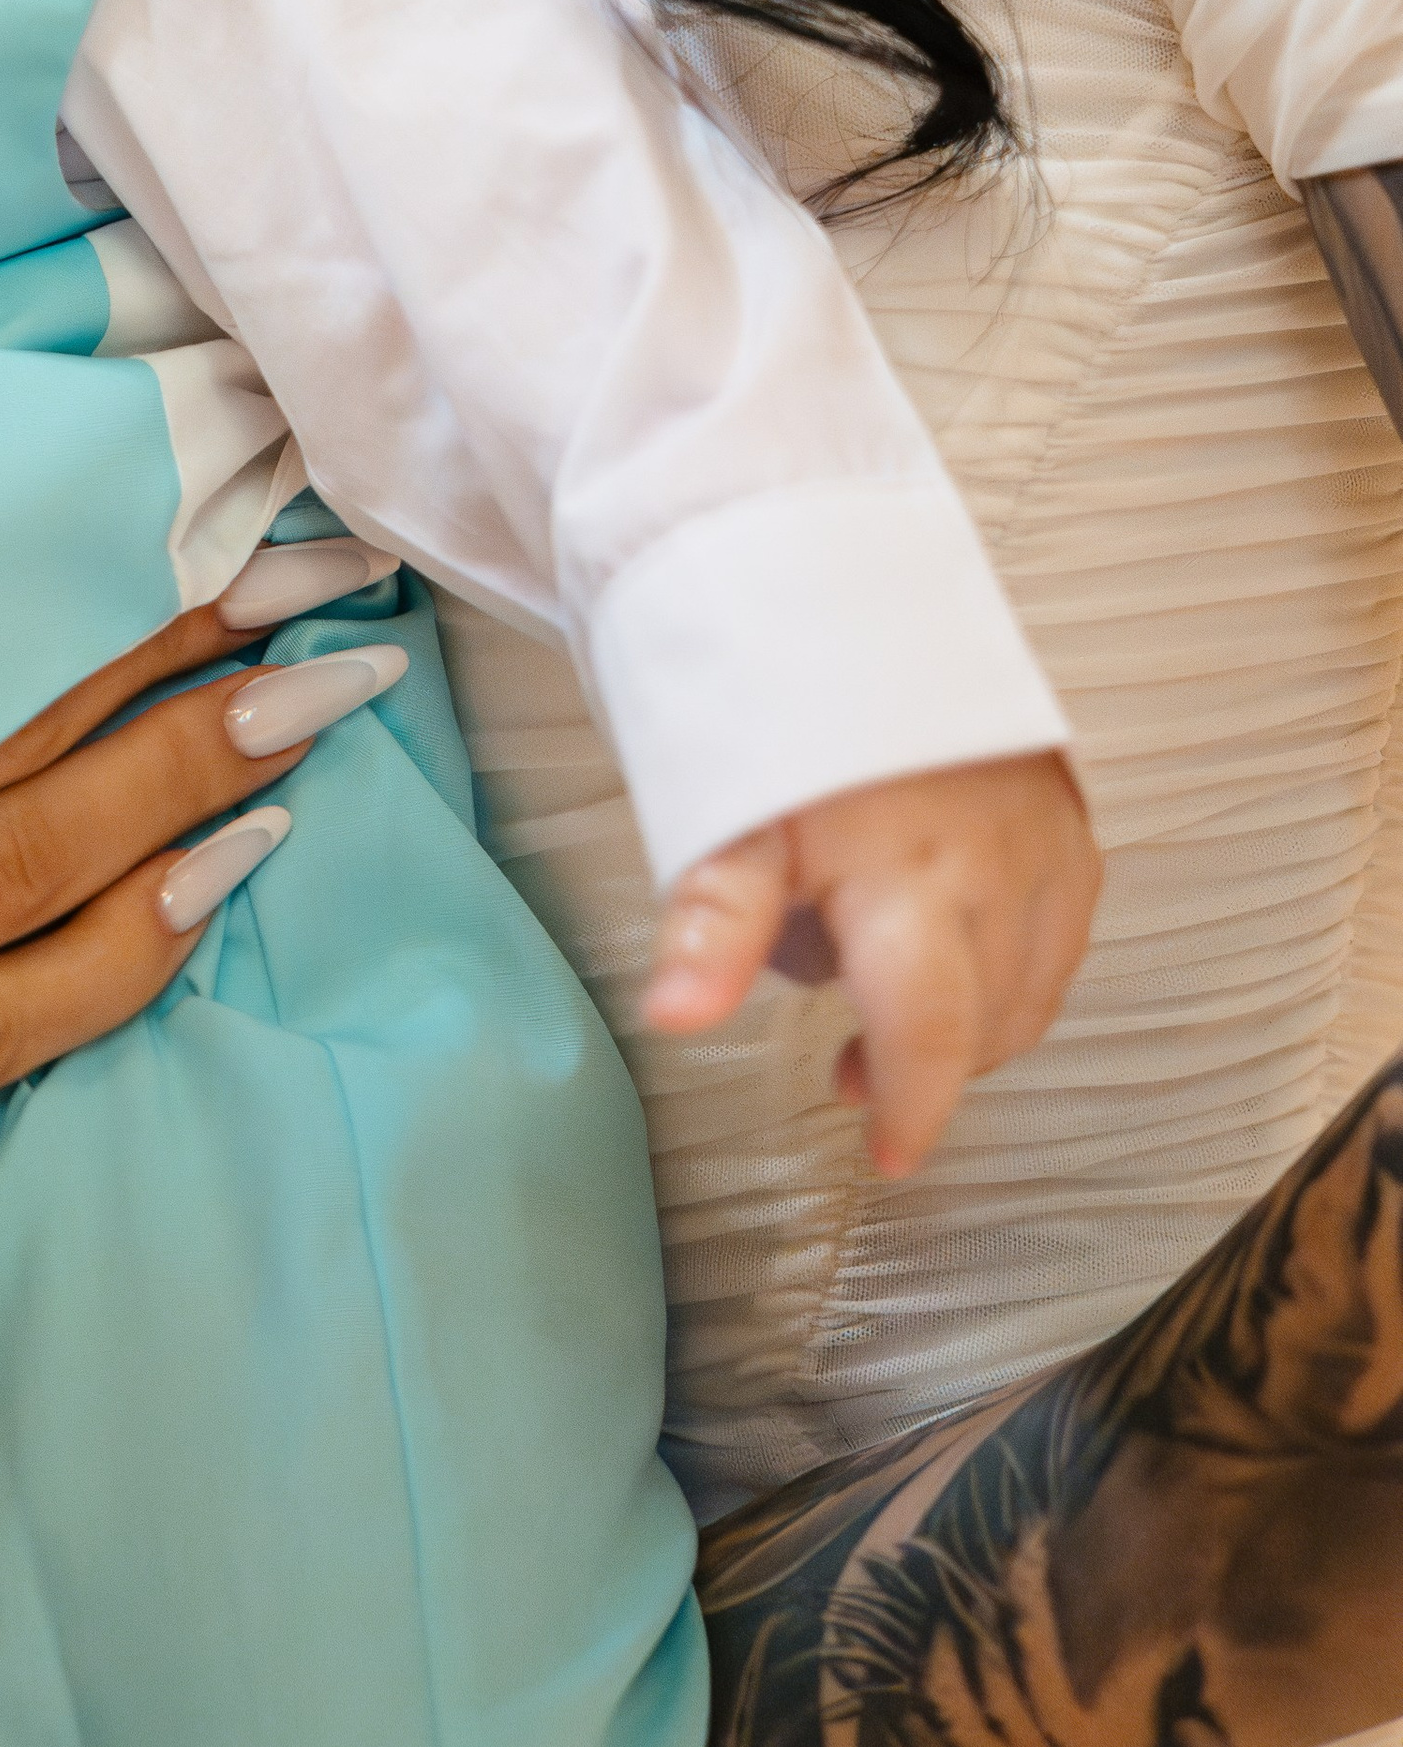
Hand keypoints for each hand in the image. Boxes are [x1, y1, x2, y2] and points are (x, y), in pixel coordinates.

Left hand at [641, 750, 1099, 1174]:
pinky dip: (1014, 972)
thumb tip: (676, 1021)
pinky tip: (953, 955)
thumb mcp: (727, 817)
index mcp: (913, 879)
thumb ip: (713, 927)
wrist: (846, 592)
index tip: (886, 1154)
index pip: (935, 1033)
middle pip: (988, 1022)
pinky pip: (1061, 935)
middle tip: (846, 1069)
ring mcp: (1048, 845)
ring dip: (973, 1027)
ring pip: (1033, 987)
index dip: (914, 1107)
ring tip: (885, 1012)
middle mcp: (1001, 870)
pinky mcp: (1070, 822)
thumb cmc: (780, 710)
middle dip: (926, 1070)